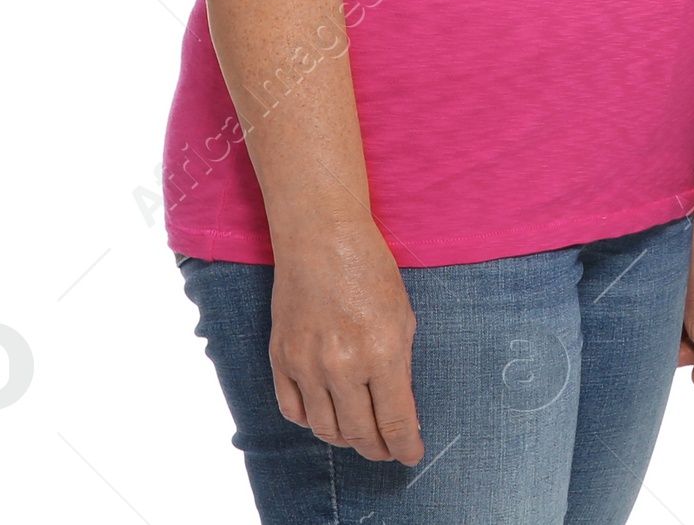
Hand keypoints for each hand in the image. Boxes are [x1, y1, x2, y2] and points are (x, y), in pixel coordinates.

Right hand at [268, 225, 422, 463]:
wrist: (320, 238)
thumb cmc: (369, 268)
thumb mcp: (403, 314)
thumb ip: (400, 364)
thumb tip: (398, 405)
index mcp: (381, 352)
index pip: (395, 420)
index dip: (405, 446)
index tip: (412, 455)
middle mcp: (342, 366)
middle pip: (359, 433)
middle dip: (378, 448)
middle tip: (388, 449)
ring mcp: (307, 365)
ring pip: (325, 429)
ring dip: (346, 439)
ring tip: (361, 436)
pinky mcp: (281, 360)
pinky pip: (294, 411)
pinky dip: (312, 422)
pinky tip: (326, 417)